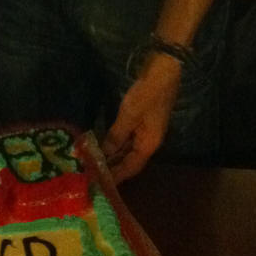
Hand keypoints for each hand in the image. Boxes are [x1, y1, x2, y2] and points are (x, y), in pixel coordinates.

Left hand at [101, 52, 181, 183]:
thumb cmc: (147, 94)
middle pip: (130, 159)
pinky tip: (104, 142)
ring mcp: (147, 129)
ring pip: (128, 148)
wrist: (163, 70)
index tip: (101, 184)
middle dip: (114, 166)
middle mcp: (149, 140)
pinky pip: (128, 136)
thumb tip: (105, 154)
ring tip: (96, 160)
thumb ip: (116, 135)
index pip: (132, 167)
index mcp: (149, 144)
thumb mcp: (129, 115)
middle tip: (93, 173)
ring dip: (114, 154)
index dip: (117, 176)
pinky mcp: (142, 119)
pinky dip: (116, 141)